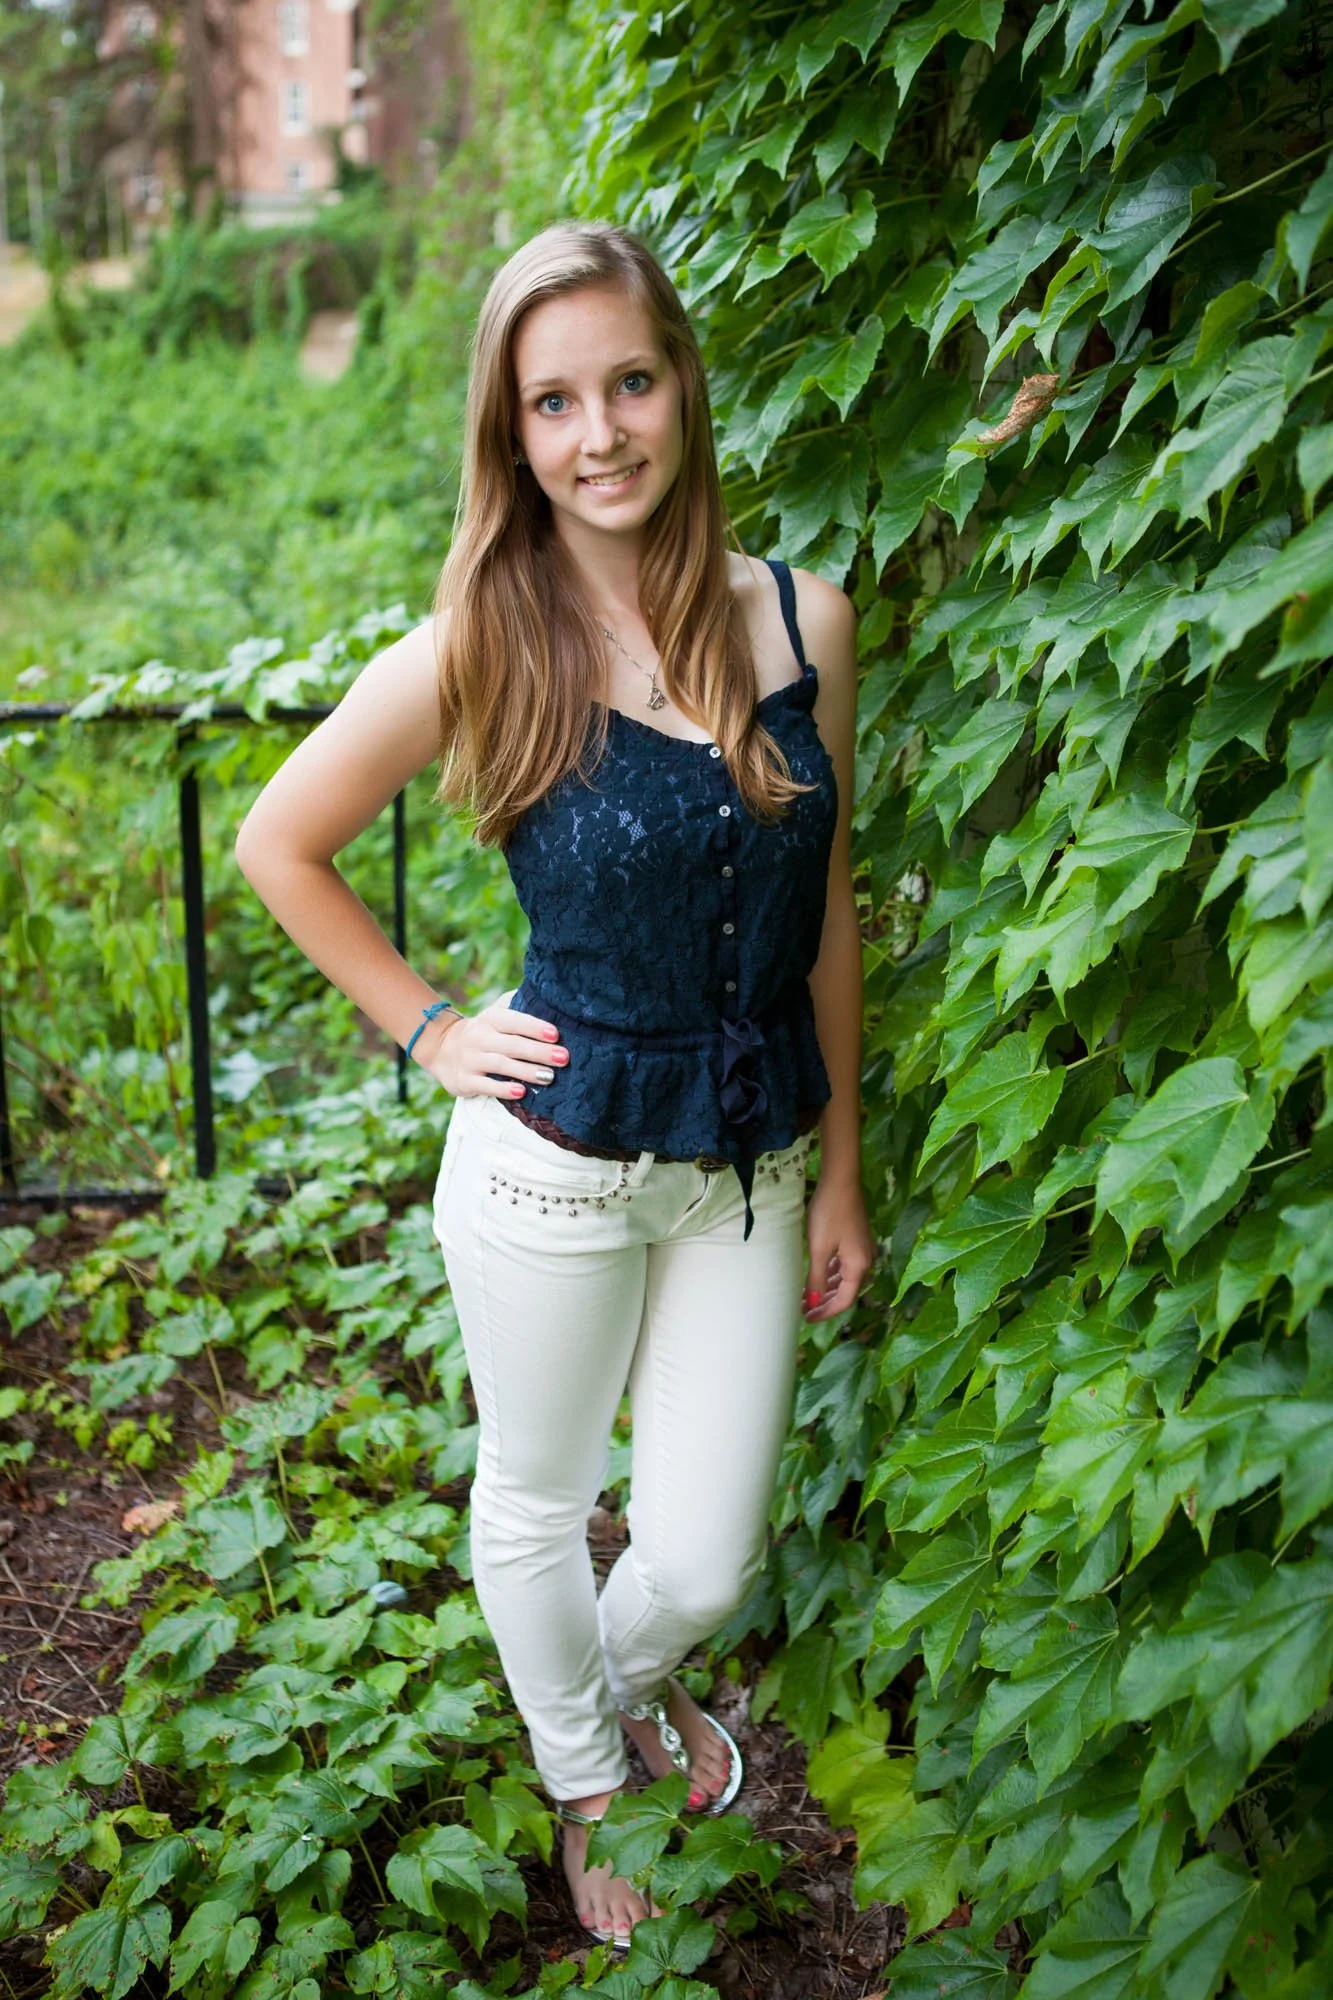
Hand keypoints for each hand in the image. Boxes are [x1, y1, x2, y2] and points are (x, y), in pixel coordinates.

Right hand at [416, 994, 569, 1099]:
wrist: (441, 1048)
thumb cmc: (484, 1032)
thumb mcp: (495, 1014)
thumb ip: (517, 1005)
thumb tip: (549, 998)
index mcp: (490, 1019)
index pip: (514, 1021)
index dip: (535, 1027)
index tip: (556, 1035)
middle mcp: (479, 1037)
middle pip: (512, 1044)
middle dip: (539, 1052)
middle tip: (563, 1058)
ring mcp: (470, 1060)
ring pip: (501, 1065)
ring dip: (526, 1071)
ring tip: (549, 1077)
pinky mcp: (464, 1080)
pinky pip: (485, 1085)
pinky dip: (503, 1089)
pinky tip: (521, 1092)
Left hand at [803, 1175, 875, 1320]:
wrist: (840, 1181)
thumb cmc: (829, 1214)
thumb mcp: (819, 1249)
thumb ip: (816, 1278)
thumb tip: (812, 1302)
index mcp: (859, 1267)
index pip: (844, 1301)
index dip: (825, 1312)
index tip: (807, 1318)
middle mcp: (865, 1261)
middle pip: (845, 1291)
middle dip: (825, 1301)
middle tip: (803, 1308)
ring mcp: (862, 1249)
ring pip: (844, 1277)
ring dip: (826, 1287)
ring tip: (806, 1294)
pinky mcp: (856, 1239)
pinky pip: (844, 1264)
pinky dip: (830, 1273)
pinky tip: (817, 1274)